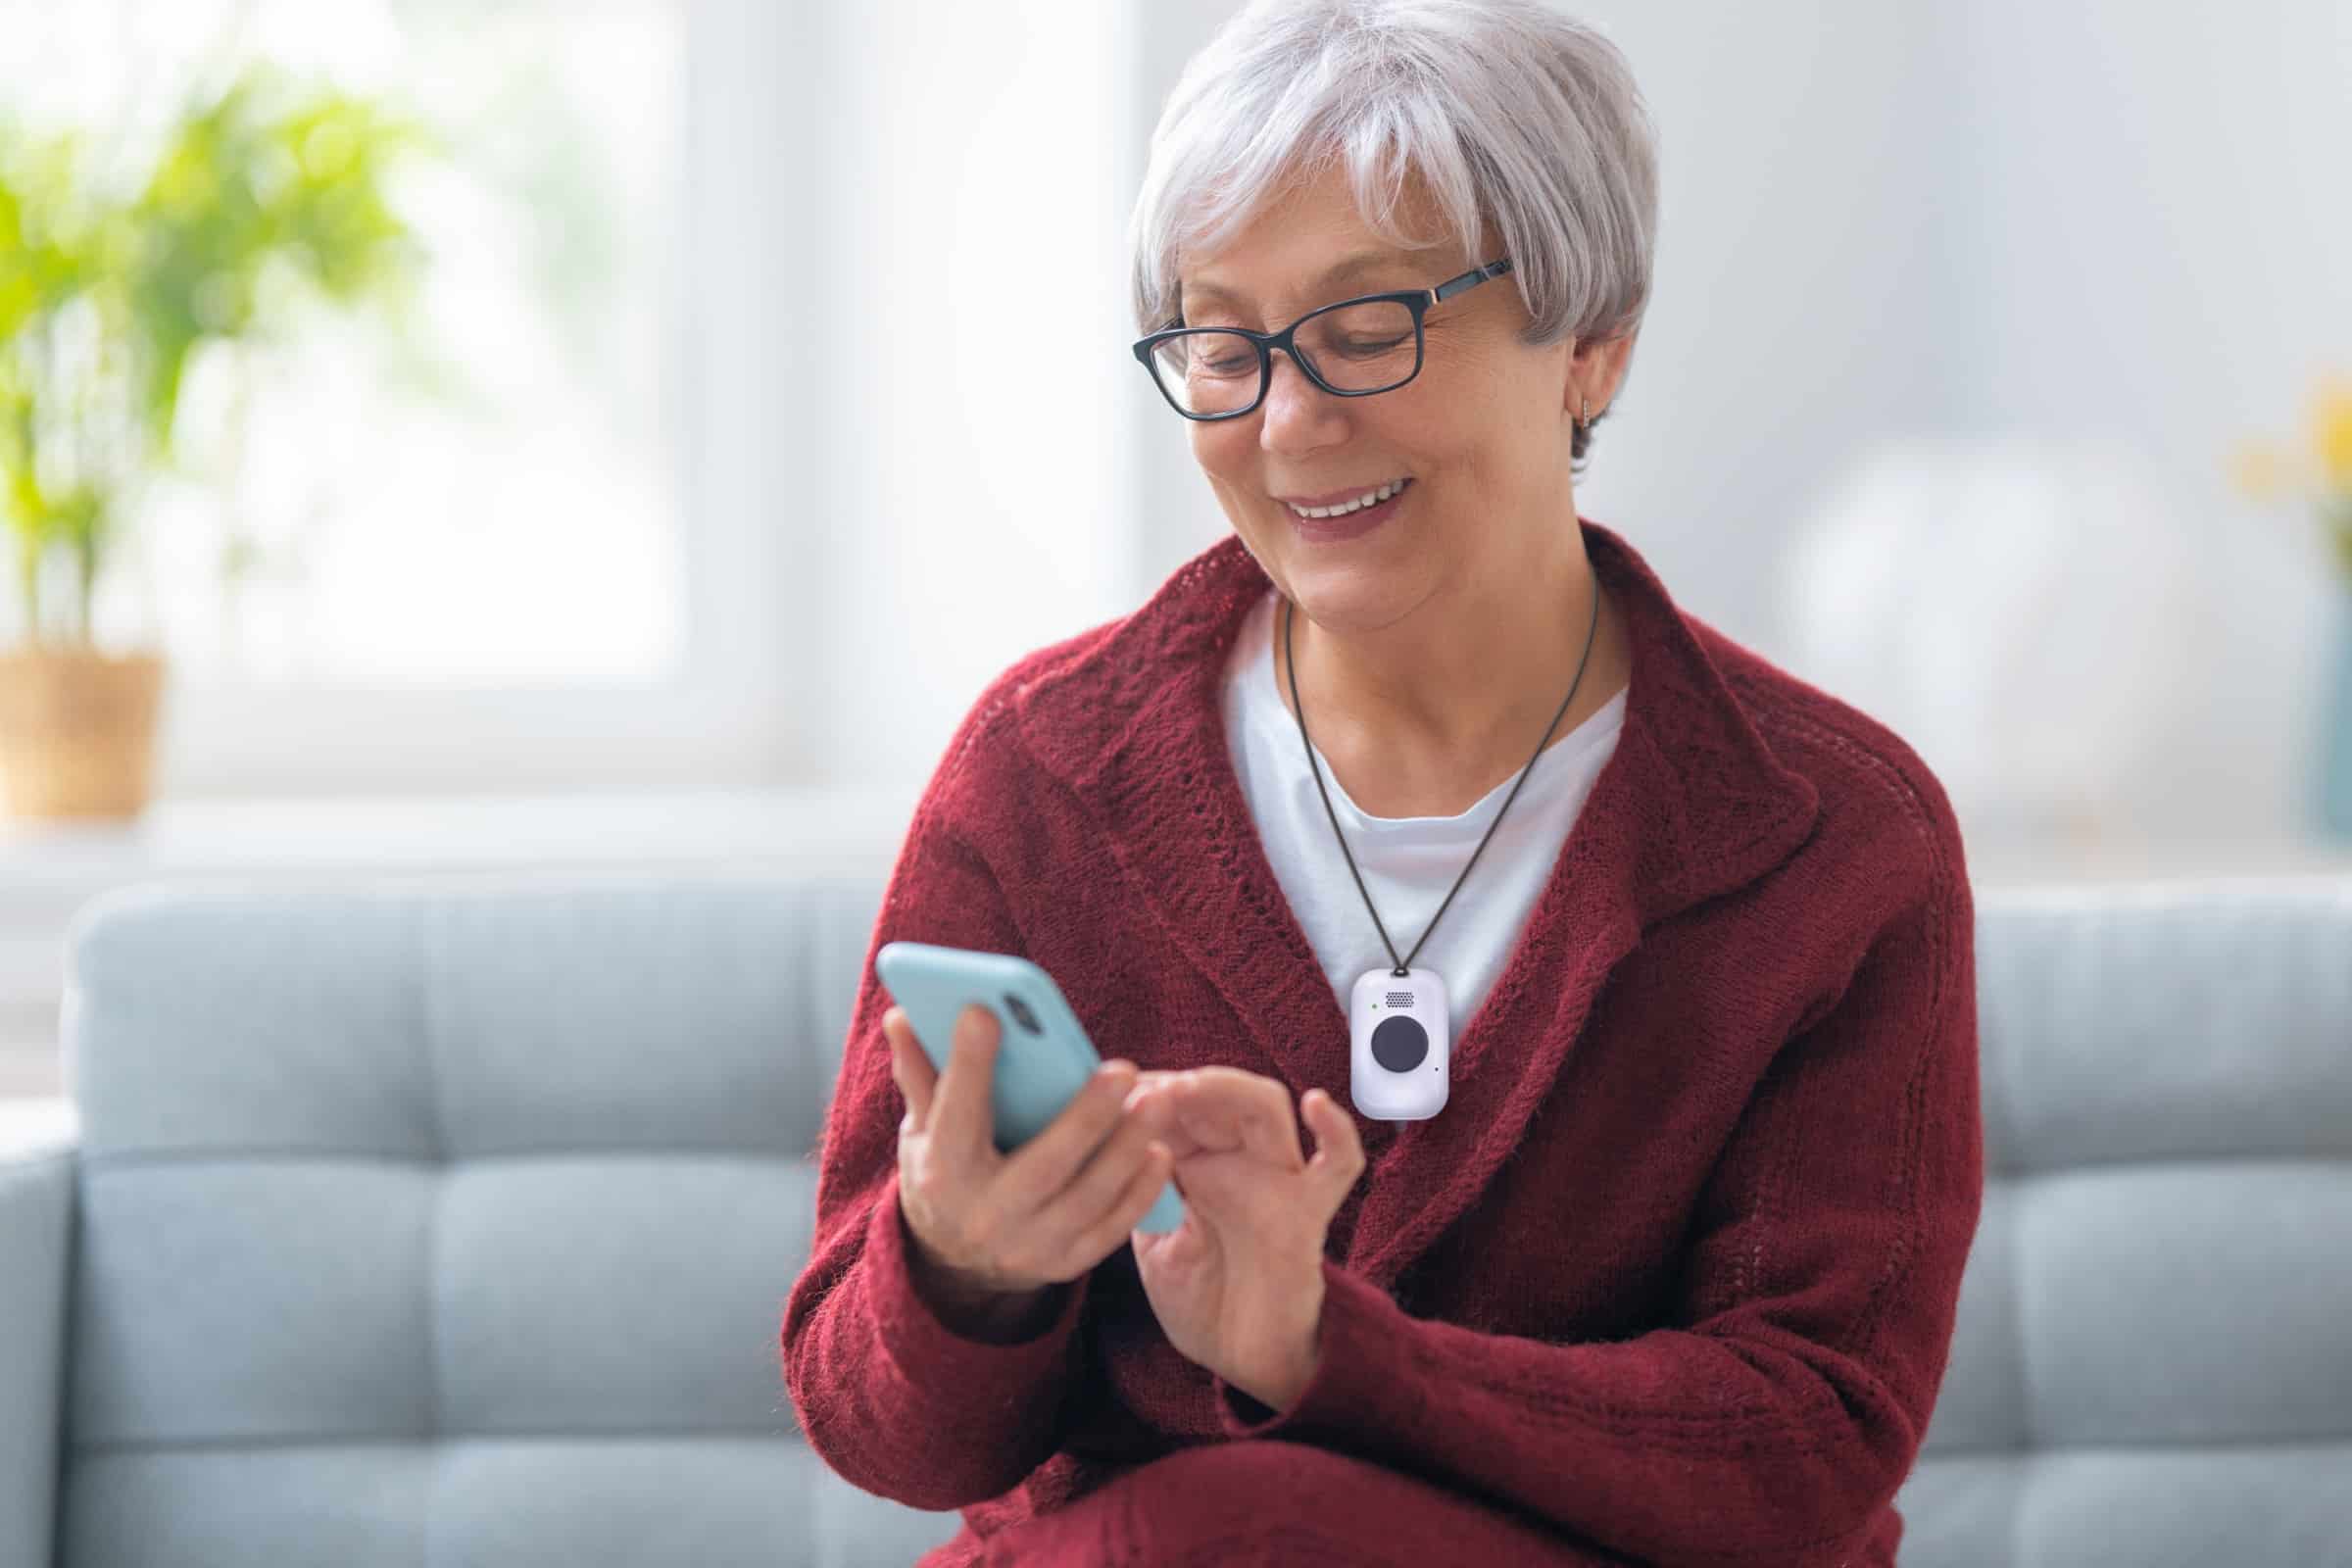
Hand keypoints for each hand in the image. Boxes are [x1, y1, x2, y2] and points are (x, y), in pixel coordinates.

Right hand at [885, 1003, 1179, 1338]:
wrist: (954, 1262)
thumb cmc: (944, 1170)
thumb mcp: (922, 1129)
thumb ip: (920, 1073)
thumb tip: (901, 1015)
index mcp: (943, 1171)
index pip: (955, 1113)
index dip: (967, 1064)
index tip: (986, 1011)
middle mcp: (985, 1215)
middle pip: (1043, 1164)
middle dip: (1085, 1117)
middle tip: (1124, 1069)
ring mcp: (1029, 1245)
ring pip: (1086, 1198)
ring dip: (1126, 1149)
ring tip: (1157, 1101)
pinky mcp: (1065, 1263)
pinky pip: (1109, 1229)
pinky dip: (1137, 1193)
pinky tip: (1160, 1153)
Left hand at [1126, 1068, 1366, 1411]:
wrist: (1241, 1360)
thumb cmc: (1199, 1302)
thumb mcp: (1151, 1243)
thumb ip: (1139, 1196)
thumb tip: (1108, 1141)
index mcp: (1197, 1165)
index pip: (1176, 1105)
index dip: (1146, 1091)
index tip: (1109, 1091)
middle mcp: (1239, 1162)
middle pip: (1218, 1094)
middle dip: (1179, 1083)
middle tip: (1144, 1090)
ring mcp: (1277, 1180)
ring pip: (1266, 1108)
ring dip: (1227, 1088)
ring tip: (1187, 1089)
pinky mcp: (1309, 1212)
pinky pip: (1338, 1165)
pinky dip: (1336, 1132)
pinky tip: (1316, 1104)